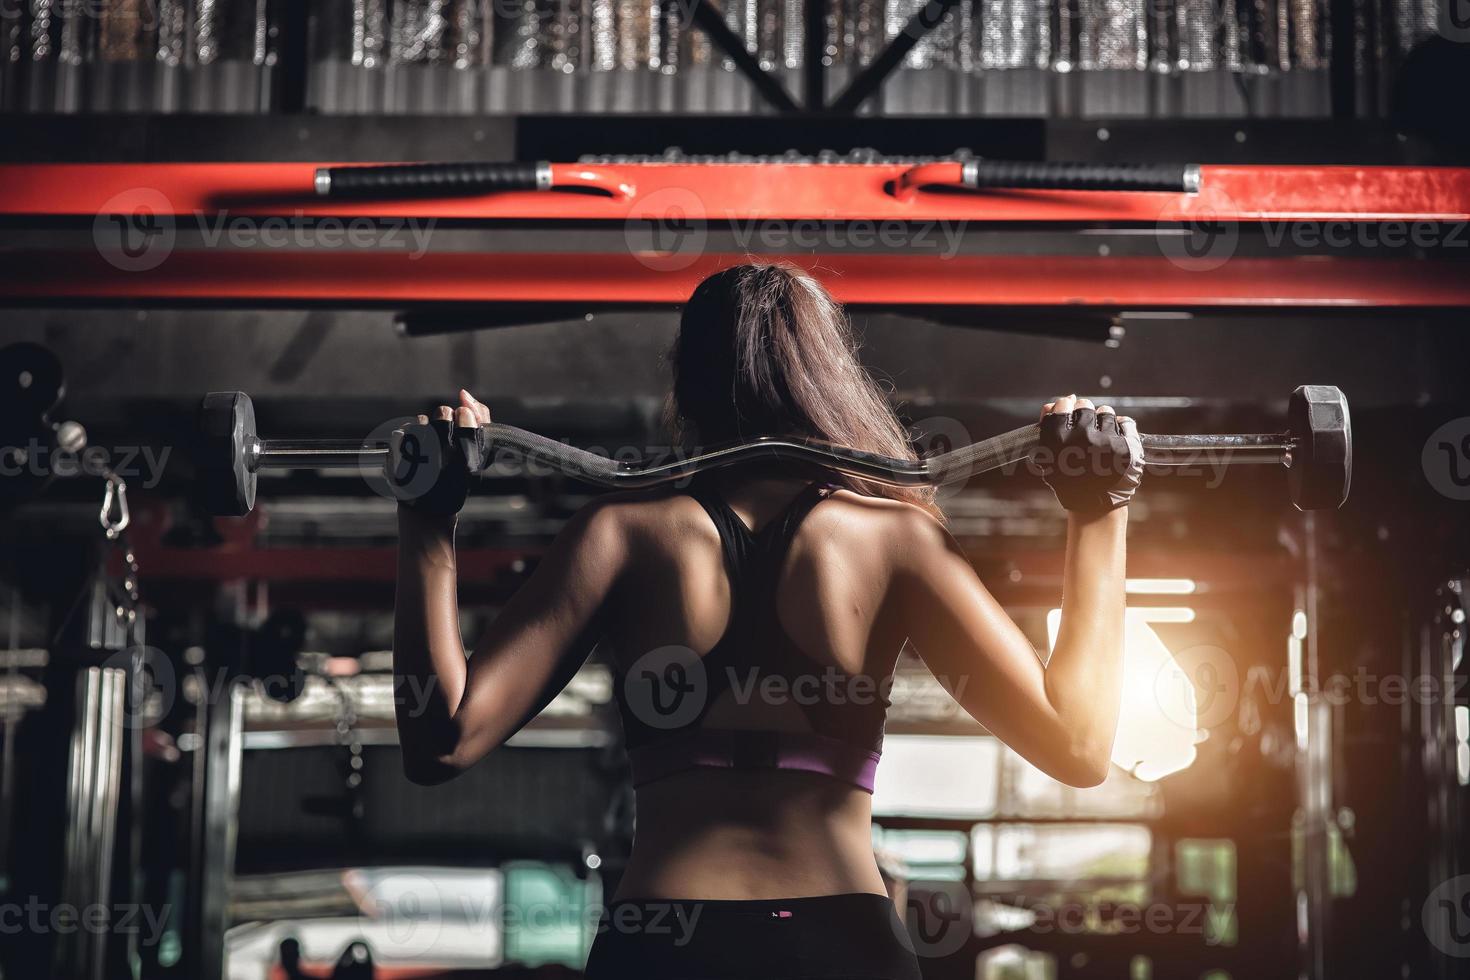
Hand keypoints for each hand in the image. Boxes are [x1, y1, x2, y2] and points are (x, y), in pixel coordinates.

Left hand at [389, 390, 492, 517]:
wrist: (429, 510)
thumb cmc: (457, 480)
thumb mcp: (478, 455)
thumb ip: (480, 421)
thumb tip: (464, 393)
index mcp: (465, 458)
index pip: (466, 417)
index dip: (465, 416)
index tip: (463, 419)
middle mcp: (441, 456)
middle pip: (442, 413)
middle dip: (445, 419)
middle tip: (444, 436)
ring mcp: (417, 455)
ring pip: (422, 421)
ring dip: (427, 430)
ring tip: (429, 449)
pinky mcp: (398, 455)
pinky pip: (406, 430)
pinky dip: (411, 437)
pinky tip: (416, 453)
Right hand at [1034, 394, 1142, 513]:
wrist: (1095, 506)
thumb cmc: (1070, 481)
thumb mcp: (1050, 458)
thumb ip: (1049, 428)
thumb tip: (1052, 403)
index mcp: (1058, 439)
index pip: (1062, 405)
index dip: (1066, 408)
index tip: (1069, 414)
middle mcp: (1082, 436)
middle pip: (1084, 405)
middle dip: (1085, 413)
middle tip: (1086, 429)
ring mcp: (1106, 440)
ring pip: (1106, 412)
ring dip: (1104, 421)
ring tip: (1102, 438)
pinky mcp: (1127, 446)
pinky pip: (1126, 422)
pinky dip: (1122, 427)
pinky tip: (1116, 439)